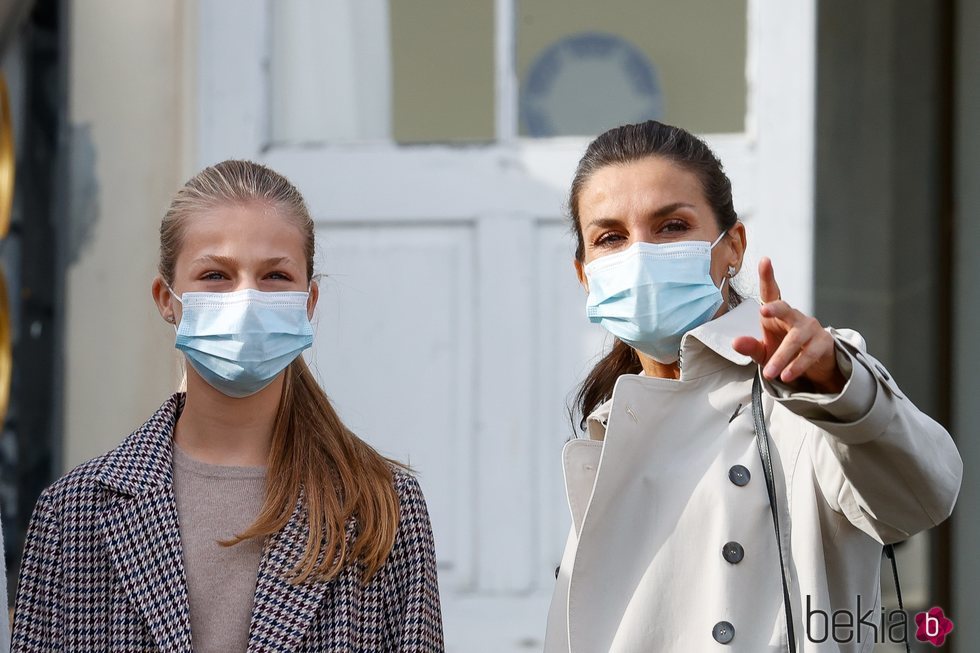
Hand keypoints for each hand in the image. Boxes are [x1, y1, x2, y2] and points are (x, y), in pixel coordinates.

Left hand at [732, 258, 845, 393]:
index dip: (767, 276)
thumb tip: (735, 343)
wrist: (811, 367)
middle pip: (784, 308)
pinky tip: (787, 375)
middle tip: (763, 312)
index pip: (771, 292)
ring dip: (782, 357)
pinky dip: (797, 365)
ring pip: (796, 338)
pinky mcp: (823, 342)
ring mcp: (810, 328)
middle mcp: (794, 316)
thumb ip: (750, 347)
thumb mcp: (763, 352)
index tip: (764, 260)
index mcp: (776, 314)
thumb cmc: (783, 351)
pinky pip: (809, 353)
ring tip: (770, 373)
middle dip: (775, 308)